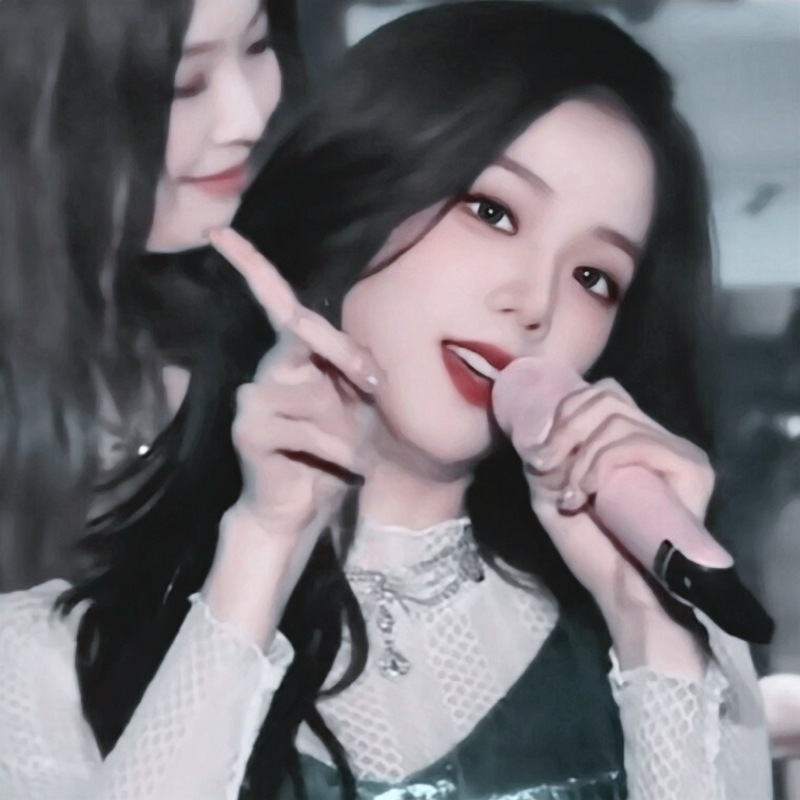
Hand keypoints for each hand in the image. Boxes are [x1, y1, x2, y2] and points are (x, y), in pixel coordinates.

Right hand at [202, 228, 379, 645]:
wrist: (310, 504)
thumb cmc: (338, 449)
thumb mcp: (358, 406)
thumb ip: (356, 375)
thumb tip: (367, 367)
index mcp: (294, 356)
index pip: (275, 301)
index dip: (249, 265)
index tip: (219, 233)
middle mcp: (268, 370)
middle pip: (298, 330)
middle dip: (345, 353)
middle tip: (376, 386)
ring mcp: (253, 399)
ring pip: (311, 391)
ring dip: (348, 426)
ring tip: (358, 451)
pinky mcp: (250, 432)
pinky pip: (307, 431)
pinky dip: (340, 451)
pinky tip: (348, 466)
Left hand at [521, 378, 712, 672]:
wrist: (625, 593)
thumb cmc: (593, 548)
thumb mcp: (552, 493)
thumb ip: (546, 458)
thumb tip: (536, 429)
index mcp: (628, 439)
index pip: (600, 394)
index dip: (563, 413)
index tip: (537, 456)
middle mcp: (657, 438)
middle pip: (607, 396)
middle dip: (565, 429)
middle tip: (544, 466)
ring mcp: (677, 452)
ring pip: (617, 419)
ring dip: (579, 455)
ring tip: (570, 494)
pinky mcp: (691, 468)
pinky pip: (636, 442)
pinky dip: (600, 463)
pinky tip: (587, 492)